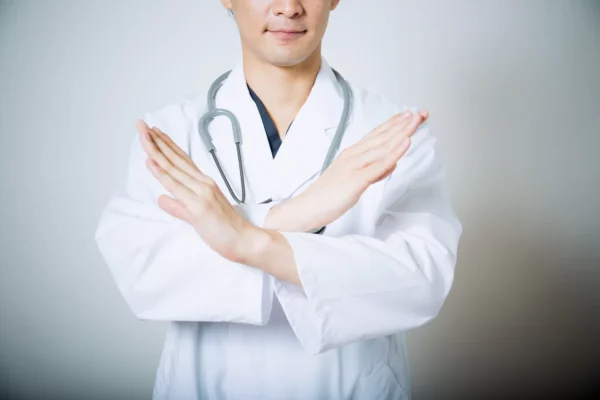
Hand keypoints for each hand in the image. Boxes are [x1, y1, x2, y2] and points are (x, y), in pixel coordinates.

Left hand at [136, 119, 257, 262]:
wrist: (244, 240)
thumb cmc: (225, 229)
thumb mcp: (198, 215)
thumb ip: (180, 205)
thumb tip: (163, 199)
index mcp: (204, 184)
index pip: (182, 160)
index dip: (167, 145)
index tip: (154, 132)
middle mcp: (202, 184)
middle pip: (175, 159)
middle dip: (157, 141)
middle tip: (142, 125)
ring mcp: (200, 194)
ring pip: (173, 169)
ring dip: (156, 151)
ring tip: (143, 136)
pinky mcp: (198, 208)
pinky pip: (176, 187)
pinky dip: (162, 173)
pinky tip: (151, 162)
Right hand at [269, 109, 427, 230]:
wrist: (306, 208)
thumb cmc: (327, 196)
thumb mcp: (354, 180)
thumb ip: (374, 170)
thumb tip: (392, 163)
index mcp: (352, 154)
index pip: (378, 135)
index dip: (395, 124)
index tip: (411, 115)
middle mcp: (354, 155)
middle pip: (383, 136)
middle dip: (403, 124)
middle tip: (421, 113)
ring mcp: (354, 166)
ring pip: (383, 146)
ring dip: (401, 132)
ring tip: (416, 120)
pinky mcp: (356, 179)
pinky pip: (379, 164)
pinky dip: (394, 152)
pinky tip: (406, 142)